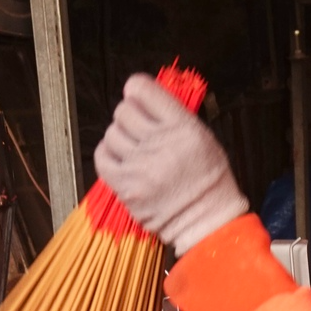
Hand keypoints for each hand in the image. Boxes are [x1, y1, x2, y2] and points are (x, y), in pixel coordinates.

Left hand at [94, 74, 248, 255]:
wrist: (206, 220)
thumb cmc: (207, 178)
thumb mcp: (202, 136)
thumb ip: (172, 114)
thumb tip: (140, 96)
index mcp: (182, 127)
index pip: (142, 89)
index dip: (137, 91)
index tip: (140, 99)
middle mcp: (160, 144)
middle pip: (124, 110)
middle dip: (131, 117)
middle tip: (141, 130)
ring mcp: (140, 167)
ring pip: (112, 133)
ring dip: (121, 138)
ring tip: (135, 149)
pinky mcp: (126, 187)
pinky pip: (102, 157)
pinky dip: (108, 154)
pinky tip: (122, 159)